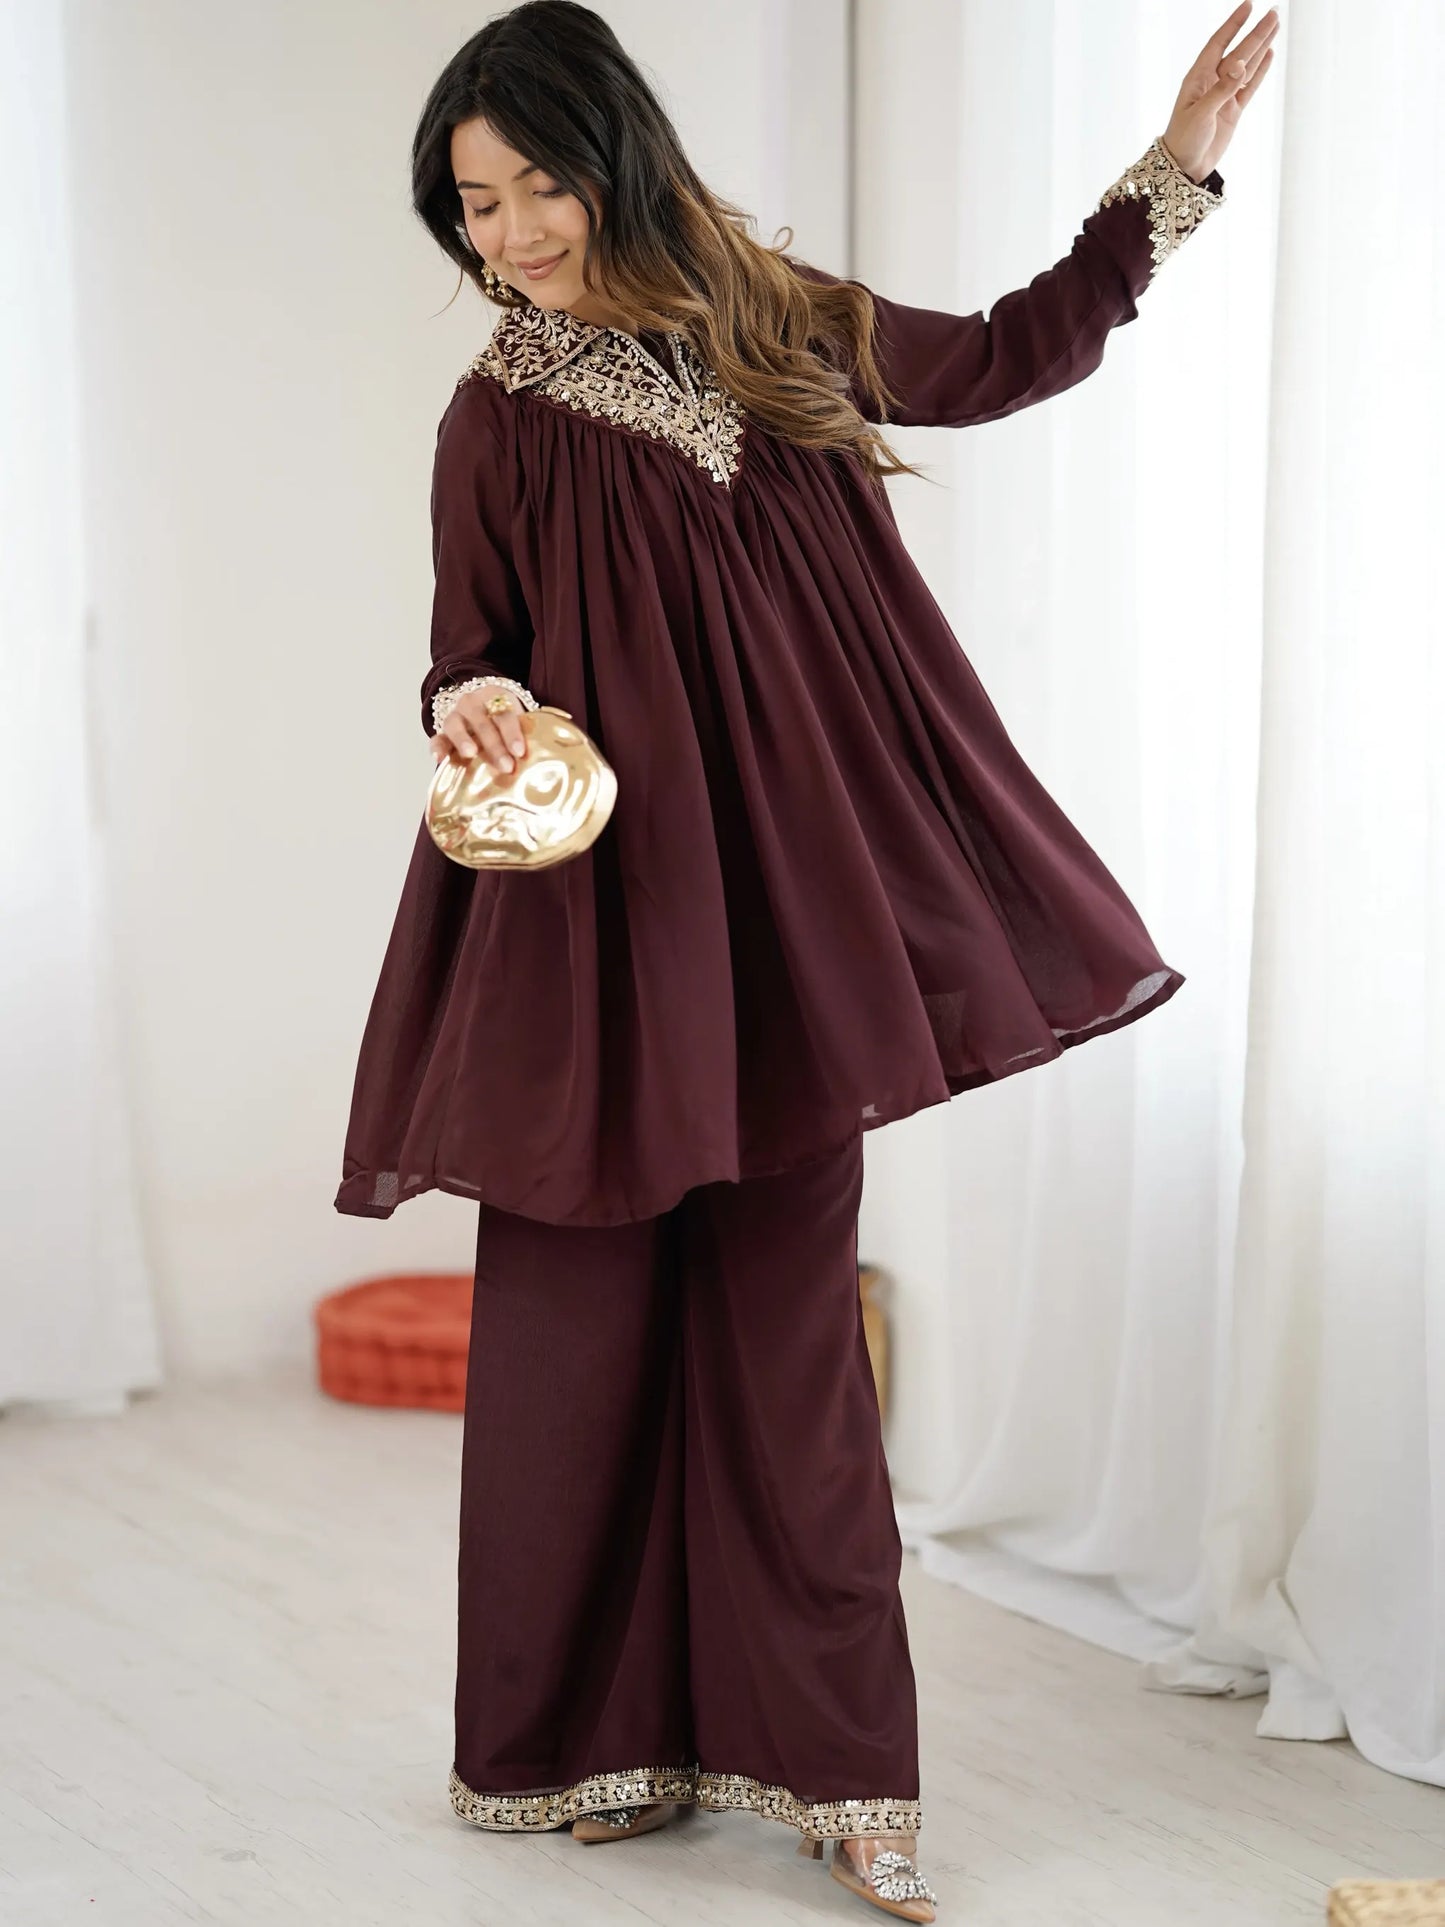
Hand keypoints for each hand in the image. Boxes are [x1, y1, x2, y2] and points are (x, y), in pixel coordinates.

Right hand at [429, 687, 530, 774]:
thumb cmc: (503, 718)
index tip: (520, 752)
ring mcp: (455, 716)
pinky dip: (437, 748)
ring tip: (470, 754)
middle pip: (483, 723)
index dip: (513, 732)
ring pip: (456, 725)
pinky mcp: (442, 732)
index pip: (505, 713)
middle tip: (506, 766)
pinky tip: (440, 759)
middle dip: (495, 745)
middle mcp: (472, 703)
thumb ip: (528, 730)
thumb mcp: (516, 716)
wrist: (479, 704)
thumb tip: (550, 754)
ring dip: (464, 740)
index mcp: (496, 696)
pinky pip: (437, 738)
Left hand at [1162, 3, 1280, 183]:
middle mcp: (1212, 83)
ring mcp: (1224, 96)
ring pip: (1247, 65)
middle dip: (1255, 32)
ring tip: (1275, 26)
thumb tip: (1241, 65)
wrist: (1184, 168)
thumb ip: (1221, 90)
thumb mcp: (1201, 114)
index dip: (1233, 24)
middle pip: (1238, 51)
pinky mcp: (1233, 110)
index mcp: (1198, 78)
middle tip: (1274, 13)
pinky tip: (1269, 55)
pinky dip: (1260, 71)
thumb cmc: (1184, 140)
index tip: (1248, 5)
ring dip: (1261, 46)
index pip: (1218, 43)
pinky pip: (1249, 86)